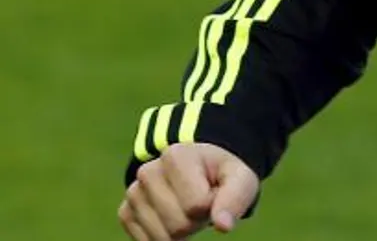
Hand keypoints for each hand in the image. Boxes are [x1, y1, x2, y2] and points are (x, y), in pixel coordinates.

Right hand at [119, 143, 257, 238]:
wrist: (199, 171)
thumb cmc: (221, 176)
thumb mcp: (240, 179)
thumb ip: (236, 198)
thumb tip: (223, 226)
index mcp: (176, 156)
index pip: (196, 205)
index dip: (212, 206)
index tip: (213, 191)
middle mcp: (147, 172)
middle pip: (178, 225)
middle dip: (196, 221)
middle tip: (202, 204)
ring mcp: (133, 193)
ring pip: (162, 238)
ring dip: (182, 232)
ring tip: (188, 210)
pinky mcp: (125, 212)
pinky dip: (165, 238)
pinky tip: (172, 218)